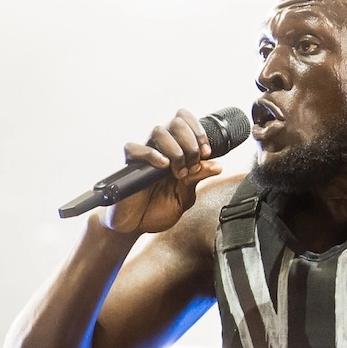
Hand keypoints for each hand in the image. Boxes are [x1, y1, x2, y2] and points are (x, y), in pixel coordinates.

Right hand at [102, 109, 223, 235]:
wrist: (135, 226)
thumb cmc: (156, 210)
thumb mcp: (184, 195)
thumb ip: (198, 178)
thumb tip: (217, 165)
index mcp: (175, 150)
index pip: (185, 121)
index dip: (199, 131)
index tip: (206, 152)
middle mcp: (160, 148)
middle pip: (176, 122)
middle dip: (190, 142)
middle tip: (192, 164)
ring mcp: (144, 155)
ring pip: (159, 131)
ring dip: (175, 150)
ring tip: (178, 172)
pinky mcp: (129, 165)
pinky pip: (136, 148)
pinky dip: (152, 155)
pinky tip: (162, 166)